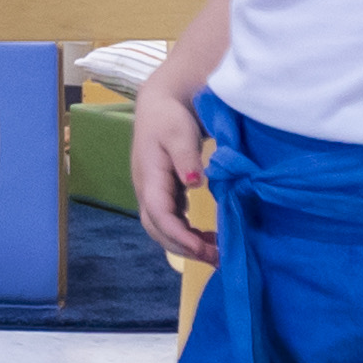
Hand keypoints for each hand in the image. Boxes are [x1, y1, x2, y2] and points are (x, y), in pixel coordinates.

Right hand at [129, 85, 216, 266]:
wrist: (160, 105)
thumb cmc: (169, 118)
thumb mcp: (179, 132)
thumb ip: (186, 157)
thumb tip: (193, 182)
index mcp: (149, 178)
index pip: (159, 215)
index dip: (179, 236)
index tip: (203, 247)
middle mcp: (147, 191)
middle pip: (158, 230)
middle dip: (183, 248)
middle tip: (215, 257)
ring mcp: (155, 194)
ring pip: (163, 230)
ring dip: (186, 245)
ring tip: (215, 252)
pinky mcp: (164, 194)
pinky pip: (172, 222)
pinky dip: (187, 235)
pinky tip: (207, 238)